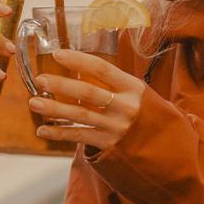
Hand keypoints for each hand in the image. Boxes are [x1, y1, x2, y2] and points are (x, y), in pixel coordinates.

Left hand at [28, 50, 144, 150]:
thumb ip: (115, 83)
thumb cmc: (148, 114)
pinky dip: (59, 133)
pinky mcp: (109, 145)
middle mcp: (125, 106)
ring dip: (54, 108)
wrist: (169, 149)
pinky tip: (42, 130)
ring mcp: (116, 127)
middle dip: (61, 85)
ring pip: (80, 115)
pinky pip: (79, 136)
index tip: (57, 54)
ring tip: (34, 103)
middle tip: (40, 79)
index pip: (102, 68)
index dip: (78, 60)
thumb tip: (80, 68)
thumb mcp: (140, 94)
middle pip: (88, 92)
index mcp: (133, 87)